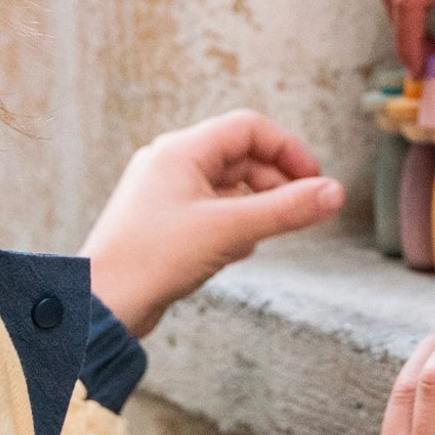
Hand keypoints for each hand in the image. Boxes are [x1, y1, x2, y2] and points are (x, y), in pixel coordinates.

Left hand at [81, 111, 343, 337]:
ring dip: (255, 206)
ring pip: (229, 185)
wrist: (99, 306)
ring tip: (262, 236)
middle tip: (300, 211)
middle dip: (275, 182)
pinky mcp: (164, 222)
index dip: (288, 150)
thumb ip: (286, 210)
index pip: (249, 128)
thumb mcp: (230, 231)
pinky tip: (234, 251)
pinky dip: (233, 224)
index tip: (314, 180)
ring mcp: (165, 192)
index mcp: (181, 150)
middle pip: (242, 155)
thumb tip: (334, 193)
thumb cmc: (150, 261)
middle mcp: (170, 163)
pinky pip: (212, 209)